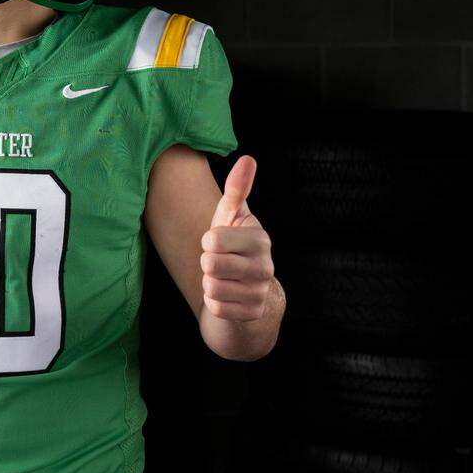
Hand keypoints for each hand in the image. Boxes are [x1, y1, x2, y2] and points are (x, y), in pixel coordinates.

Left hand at [200, 155, 273, 321]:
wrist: (247, 287)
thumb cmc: (233, 244)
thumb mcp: (232, 216)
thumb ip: (237, 189)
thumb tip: (247, 158)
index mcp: (260, 239)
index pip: (213, 240)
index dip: (207, 241)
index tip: (217, 242)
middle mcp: (265, 266)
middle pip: (210, 265)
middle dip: (206, 263)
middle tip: (218, 262)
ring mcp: (260, 292)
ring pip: (212, 288)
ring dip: (209, 283)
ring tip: (222, 278)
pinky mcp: (252, 314)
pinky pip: (216, 308)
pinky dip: (214, 303)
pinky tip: (226, 295)